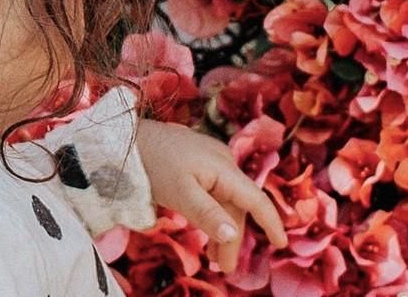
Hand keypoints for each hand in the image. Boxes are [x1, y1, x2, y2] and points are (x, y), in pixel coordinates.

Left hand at [136, 118, 287, 273]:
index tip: (281, 244)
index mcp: (224, 168)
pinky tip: (208, 231)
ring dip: (222, 229)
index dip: (270, 222)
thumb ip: (207, 214)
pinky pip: (213, 194)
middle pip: (236, 206)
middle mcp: (223, 163)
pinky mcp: (198, 164)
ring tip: (215, 259)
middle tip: (223, 268)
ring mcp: (211, 162)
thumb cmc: (153, 164)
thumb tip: (232, 235)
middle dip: (232, 238)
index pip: (255, 199)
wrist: (126, 139)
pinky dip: (213, 215)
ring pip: (225, 202)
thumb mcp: (179, 193)